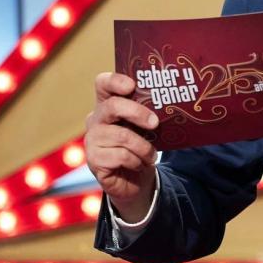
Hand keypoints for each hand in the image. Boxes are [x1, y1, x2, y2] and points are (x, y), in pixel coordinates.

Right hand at [85, 72, 158, 221]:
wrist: (135, 180)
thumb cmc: (141, 146)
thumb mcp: (146, 127)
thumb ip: (149, 112)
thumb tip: (169, 101)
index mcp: (107, 105)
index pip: (103, 84)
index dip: (115, 81)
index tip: (132, 86)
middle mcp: (96, 120)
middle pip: (112, 106)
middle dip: (137, 113)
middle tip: (155, 123)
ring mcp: (92, 140)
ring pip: (121, 136)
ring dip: (143, 147)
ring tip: (151, 155)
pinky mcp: (94, 160)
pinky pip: (121, 156)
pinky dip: (137, 161)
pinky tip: (139, 164)